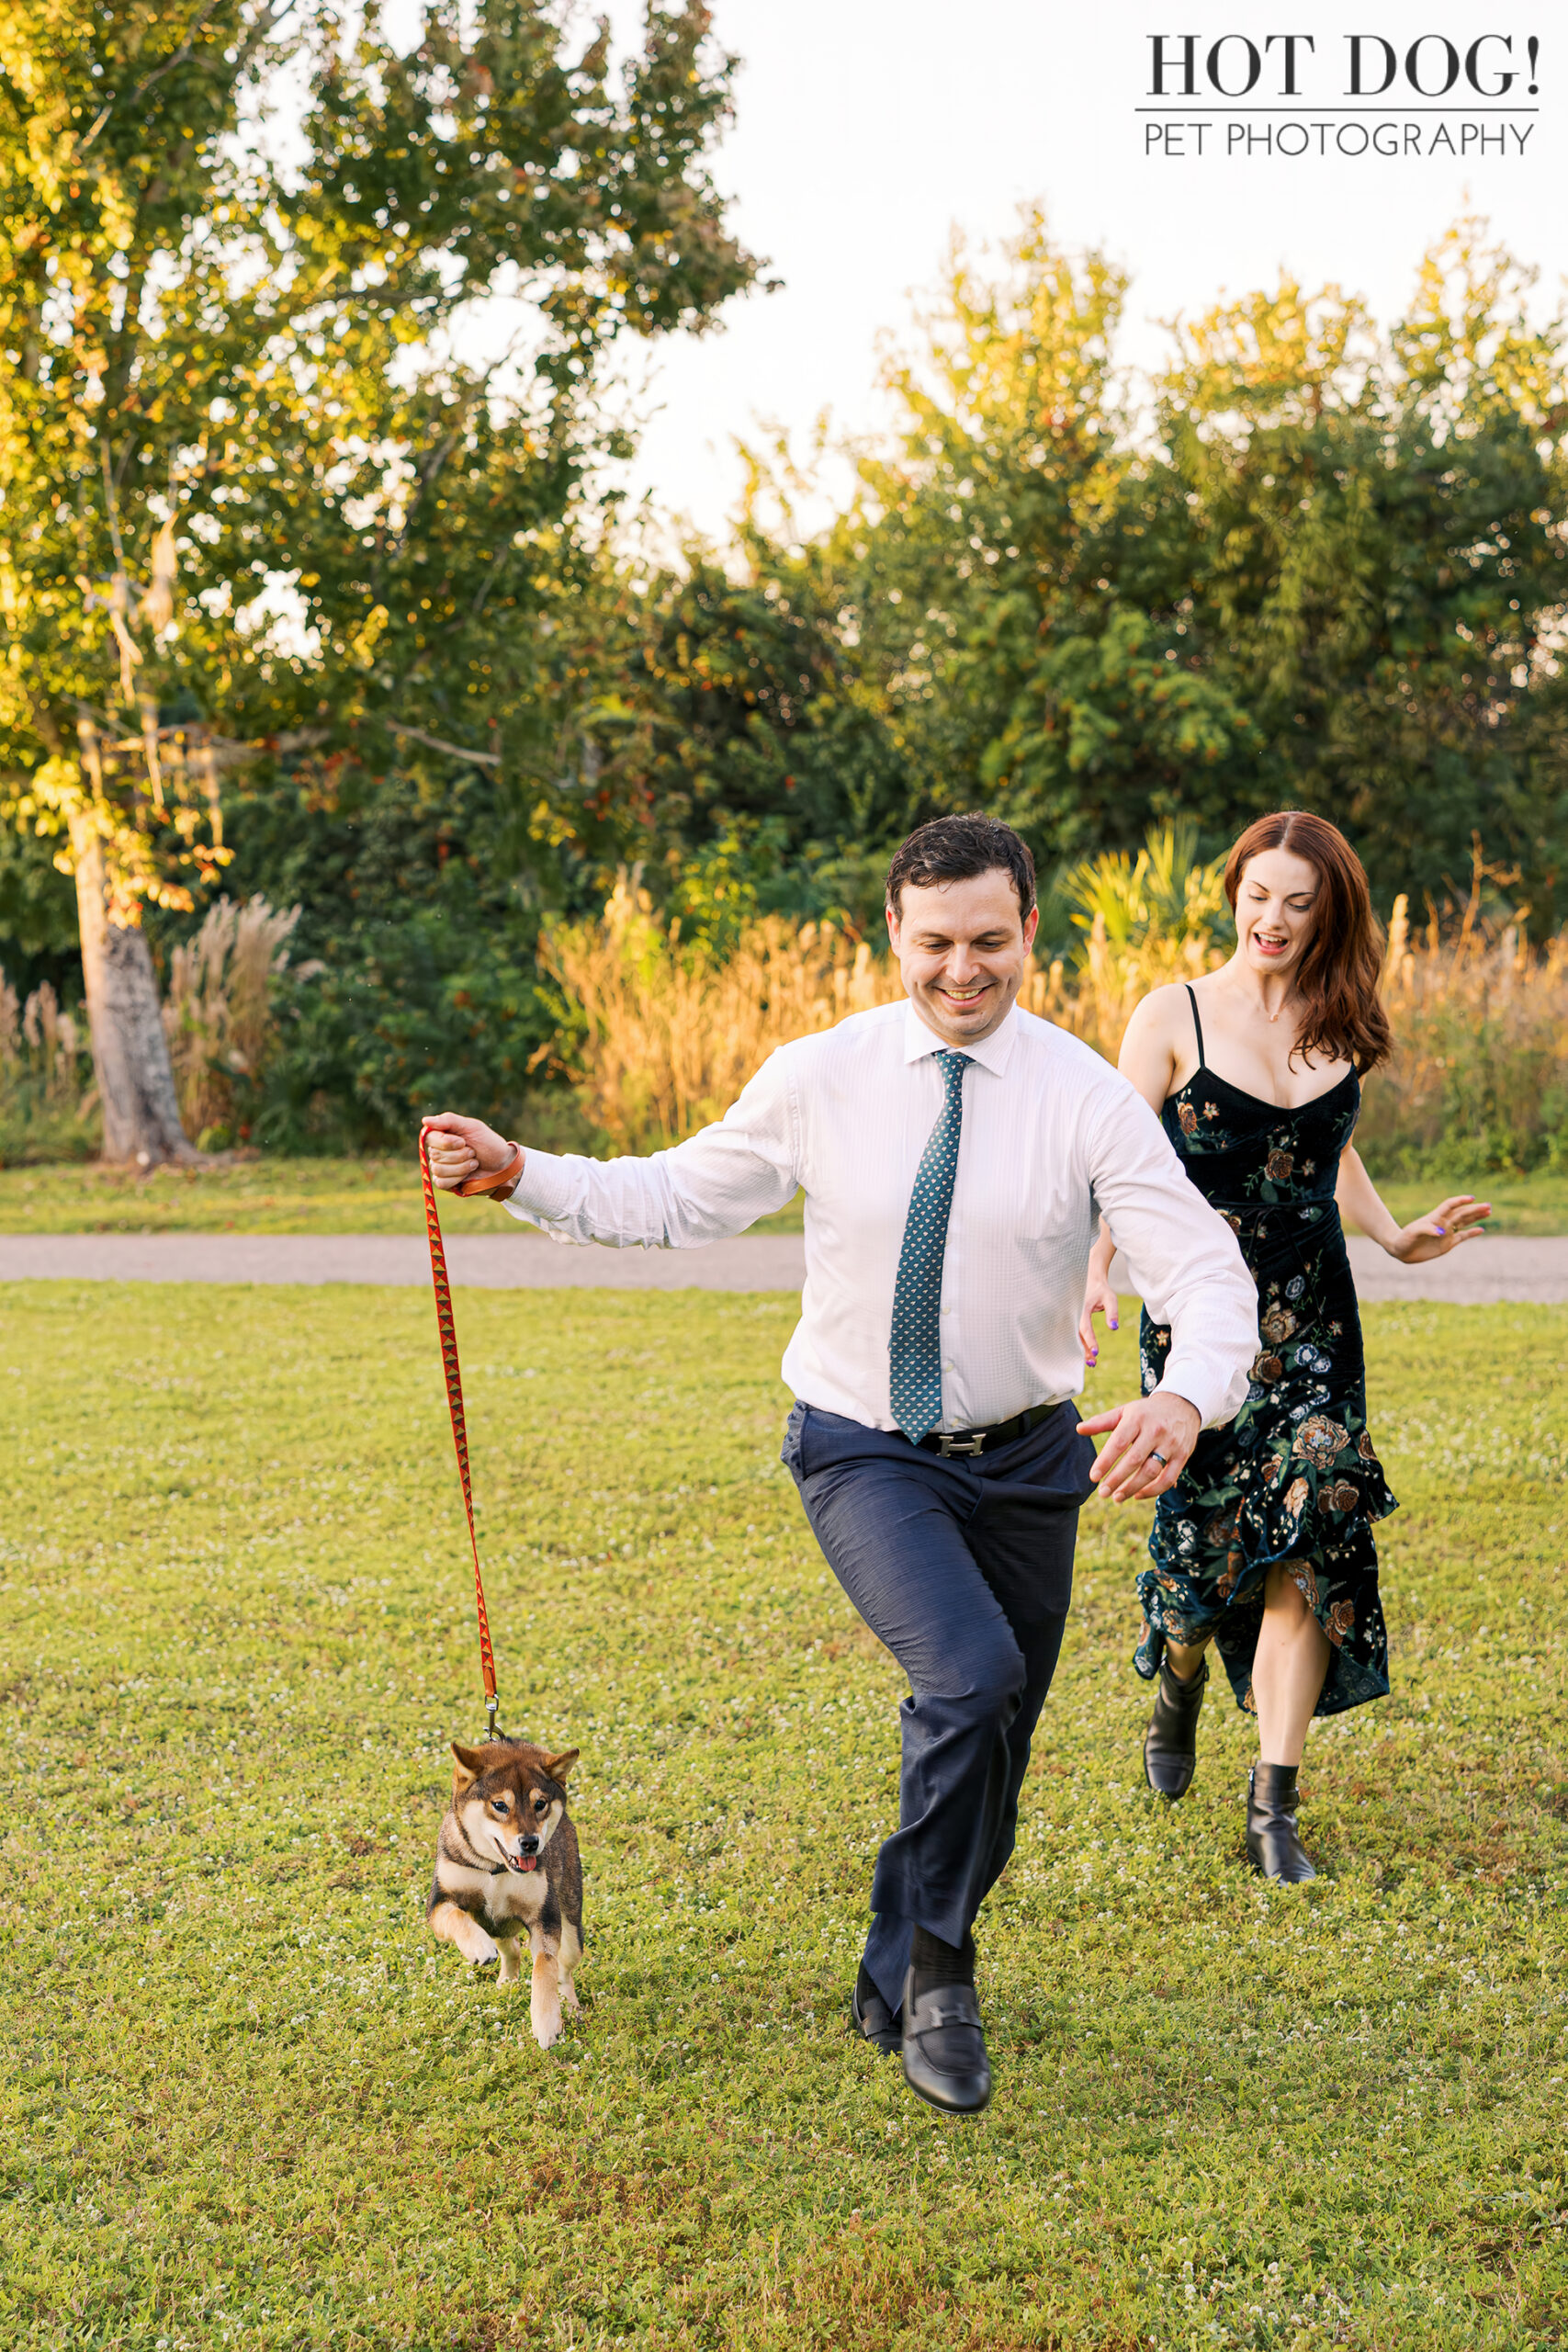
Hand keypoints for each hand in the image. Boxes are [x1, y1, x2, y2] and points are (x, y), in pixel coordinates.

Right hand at [421, 1112, 518, 1194]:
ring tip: (474, 1162)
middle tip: (473, 1152)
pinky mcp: (445, 1182)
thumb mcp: (471, 1126)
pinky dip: (458, 1178)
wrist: (503, 1165)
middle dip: (459, 1155)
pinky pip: (441, 1182)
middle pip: (435, 1155)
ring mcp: (440, 1167)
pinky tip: (468, 1173)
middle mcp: (437, 1150)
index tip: (463, 1142)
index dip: (446, 1142)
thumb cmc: (488, 1143)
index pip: (429, 1138)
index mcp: (441, 1134)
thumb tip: (424, 1120)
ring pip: (438, 1169)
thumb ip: (448, 1120)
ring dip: (461, 1167)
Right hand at [1077, 1269, 1119, 1366]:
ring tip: (1092, 1363)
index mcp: (1082, 1308)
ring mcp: (1074, 1319)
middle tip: (1093, 1363)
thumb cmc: (1102, 1291)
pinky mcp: (1076, 1322)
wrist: (1092, 1282)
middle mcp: (1075, 1315)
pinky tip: (1088, 1355)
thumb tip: (1114, 1328)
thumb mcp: (1110, 1298)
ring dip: (1082, 1350)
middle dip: (1084, 1350)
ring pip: (1076, 1337)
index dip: (1090, 1340)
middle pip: (1077, 1335)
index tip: (1096, 1352)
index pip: (1085, 1327)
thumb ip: (1112, 1312)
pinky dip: (1082, 1345)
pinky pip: (1077, 1335)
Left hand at [1077, 1391, 1199, 1502]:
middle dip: (1116, 1479)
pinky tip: (1138, 1495)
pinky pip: (1168, 1478)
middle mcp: (1155, 1431)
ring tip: (1117, 1497)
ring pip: (1151, 1471)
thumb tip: (1079, 1429)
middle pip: (1134, 1460)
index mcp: (1137, 1418)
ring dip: (1133, 1488)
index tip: (1093, 1477)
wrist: (1182, 1405)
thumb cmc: (1146, 1412)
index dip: (1105, 1461)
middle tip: (1102, 1493)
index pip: (1119, 1442)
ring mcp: (1170, 1444)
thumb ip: (1102, 1422)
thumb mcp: (1124, 1411)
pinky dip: (1154, 1491)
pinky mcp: (1182, 1455)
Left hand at [1387, 1193, 1490, 1262]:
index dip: (1460, 1201)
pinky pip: (1462, 1236)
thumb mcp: (1413, 1233)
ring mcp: (1446, 1233)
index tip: (1472, 1198)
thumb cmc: (1404, 1239)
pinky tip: (1481, 1229)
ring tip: (1488, 1211)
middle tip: (1488, 1206)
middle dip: (1475, 1209)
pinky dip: (1472, 1233)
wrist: (1401, 1250)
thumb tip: (1442, 1232)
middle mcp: (1443, 1223)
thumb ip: (1427, 1230)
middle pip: (1461, 1213)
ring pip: (1465, 1222)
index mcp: (1435, 1217)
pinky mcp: (1448, 1243)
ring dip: (1476, 1217)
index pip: (1450, 1205)